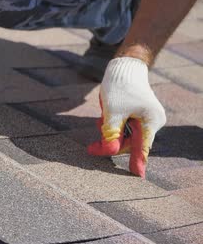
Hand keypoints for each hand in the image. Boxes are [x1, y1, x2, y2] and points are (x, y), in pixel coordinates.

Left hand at [88, 57, 165, 176]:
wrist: (124, 67)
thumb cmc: (119, 87)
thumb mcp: (112, 112)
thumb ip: (111, 133)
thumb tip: (110, 151)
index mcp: (151, 121)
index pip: (142, 147)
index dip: (137, 162)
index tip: (137, 176)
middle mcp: (152, 121)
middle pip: (130, 143)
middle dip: (111, 143)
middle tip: (90, 148)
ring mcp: (146, 118)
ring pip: (125, 135)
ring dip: (110, 133)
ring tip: (101, 119)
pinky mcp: (138, 115)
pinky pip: (124, 128)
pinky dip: (113, 126)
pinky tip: (105, 116)